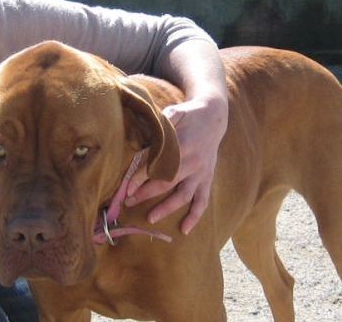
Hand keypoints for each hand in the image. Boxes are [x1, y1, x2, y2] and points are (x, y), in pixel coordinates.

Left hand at [123, 95, 227, 234]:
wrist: (214, 118)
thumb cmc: (189, 115)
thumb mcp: (176, 112)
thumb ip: (164, 122)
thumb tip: (148, 131)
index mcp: (183, 145)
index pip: (159, 165)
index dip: (142, 177)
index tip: (127, 187)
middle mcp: (193, 161)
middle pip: (168, 182)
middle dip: (147, 193)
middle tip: (129, 202)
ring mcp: (201, 173)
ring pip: (184, 195)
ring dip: (167, 208)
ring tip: (150, 218)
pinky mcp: (207, 179)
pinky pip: (203, 201)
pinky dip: (195, 216)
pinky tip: (184, 229)